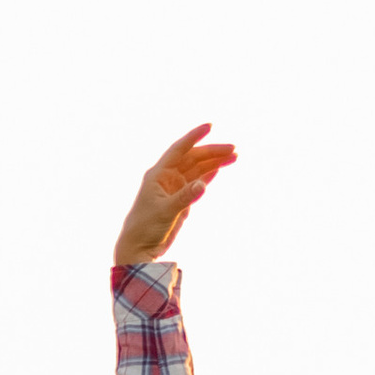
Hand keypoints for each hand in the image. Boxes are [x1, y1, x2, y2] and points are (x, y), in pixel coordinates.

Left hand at [115, 124, 236, 264]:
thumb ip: (185, 197)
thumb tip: (203, 184)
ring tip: (234, 157)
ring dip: (214, 162)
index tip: (210, 126)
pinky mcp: (181, 200)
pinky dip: (208, 175)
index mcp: (159, 174)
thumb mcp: (166, 211)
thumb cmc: (145, 227)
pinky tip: (220, 168)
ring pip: (198, 170)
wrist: (140, 248)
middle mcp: (167, 177)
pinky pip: (197, 182)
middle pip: (193, 158)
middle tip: (233, 150)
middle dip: (212, 152)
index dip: (194, 136)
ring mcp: (175, 188)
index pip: (179, 149)